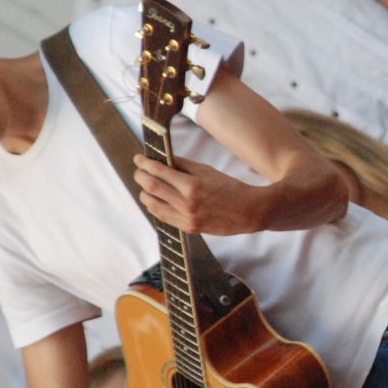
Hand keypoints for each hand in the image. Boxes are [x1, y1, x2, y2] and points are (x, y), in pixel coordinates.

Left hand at [133, 153, 263, 235]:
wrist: (249, 212)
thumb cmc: (231, 188)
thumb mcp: (207, 171)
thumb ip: (183, 165)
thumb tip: (163, 159)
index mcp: (192, 186)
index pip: (159, 172)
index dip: (145, 164)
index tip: (138, 158)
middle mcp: (186, 204)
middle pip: (151, 188)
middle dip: (141, 177)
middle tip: (139, 171)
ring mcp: (186, 218)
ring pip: (153, 205)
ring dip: (145, 194)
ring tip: (145, 186)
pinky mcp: (189, 229)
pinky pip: (164, 218)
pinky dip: (155, 207)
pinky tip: (155, 201)